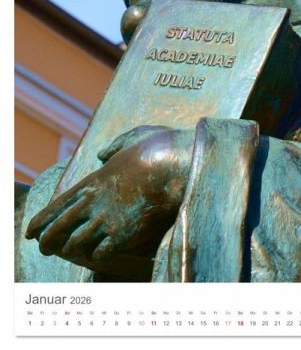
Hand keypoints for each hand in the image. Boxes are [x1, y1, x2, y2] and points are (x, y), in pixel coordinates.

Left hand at [25, 126, 193, 271]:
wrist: (175, 165)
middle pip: (58, 229)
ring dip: (72, 249)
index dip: (41, 221)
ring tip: (71, 252)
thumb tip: (102, 154)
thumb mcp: (132, 137)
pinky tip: (101, 253)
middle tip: (45, 248)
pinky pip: (99, 254)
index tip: (32, 232)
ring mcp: (107, 219)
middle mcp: (93, 202)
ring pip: (74, 245)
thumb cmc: (158, 148)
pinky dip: (98, 255)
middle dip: (48, 242)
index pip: (56, 206)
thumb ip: (113, 146)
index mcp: (92, 181)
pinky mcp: (123, 233)